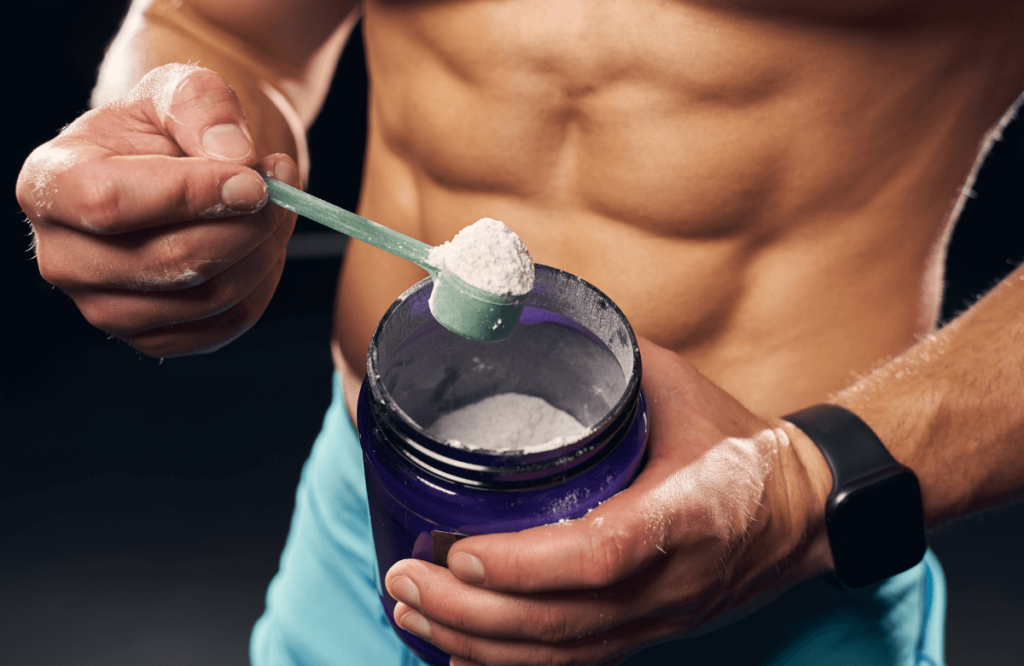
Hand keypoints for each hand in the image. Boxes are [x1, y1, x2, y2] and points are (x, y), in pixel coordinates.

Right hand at [15, 64, 299, 356]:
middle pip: (169, 261)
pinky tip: (263, 243)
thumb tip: (235, 157)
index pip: (109, 203)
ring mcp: (106, 307)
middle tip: (280, 186)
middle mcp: (65, 256)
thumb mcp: (184, 88)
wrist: (184, 169)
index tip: (255, 181)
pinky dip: (263, 282)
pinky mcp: (154, 336)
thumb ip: (205, 106)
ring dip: (263, 250)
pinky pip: (228, 323)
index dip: (192, 195)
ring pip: (207, 296)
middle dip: (245, 225)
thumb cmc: (174, 126)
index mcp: (51, 184)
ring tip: (275, 206)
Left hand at [384, 337, 833, 664]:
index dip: (527, 564)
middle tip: (404, 579)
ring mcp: (660, 616)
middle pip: (566, 621)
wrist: (804, 509)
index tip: (459, 550)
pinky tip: (458, 655)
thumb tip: (526, 327)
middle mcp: (673, 580)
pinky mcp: (649, 632)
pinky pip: (576, 665)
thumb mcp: (679, 386)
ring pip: (563, 654)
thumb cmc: (738, 442)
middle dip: (472, 611)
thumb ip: (608, 362)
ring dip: (478, 644)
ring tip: (411, 614)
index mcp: (690, 510)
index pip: (603, 553)